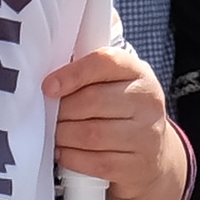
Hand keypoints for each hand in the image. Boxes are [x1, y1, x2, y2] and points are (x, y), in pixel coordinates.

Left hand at [47, 42, 186, 199]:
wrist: (152, 156)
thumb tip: (54, 35)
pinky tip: (67, 152)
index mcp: (138, 72)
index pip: (105, 62)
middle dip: (61, 113)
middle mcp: (148, 100)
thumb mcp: (112, 84)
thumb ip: (87, 65)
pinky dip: (71, 158)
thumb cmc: (118, 113)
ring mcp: (146, 134)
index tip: (48, 87)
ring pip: (88, 134)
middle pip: (91, 101)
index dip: (72, 73)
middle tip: (50, 117)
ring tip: (58, 134)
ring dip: (63, 137)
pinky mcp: (137, 164)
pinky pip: (92, 162)